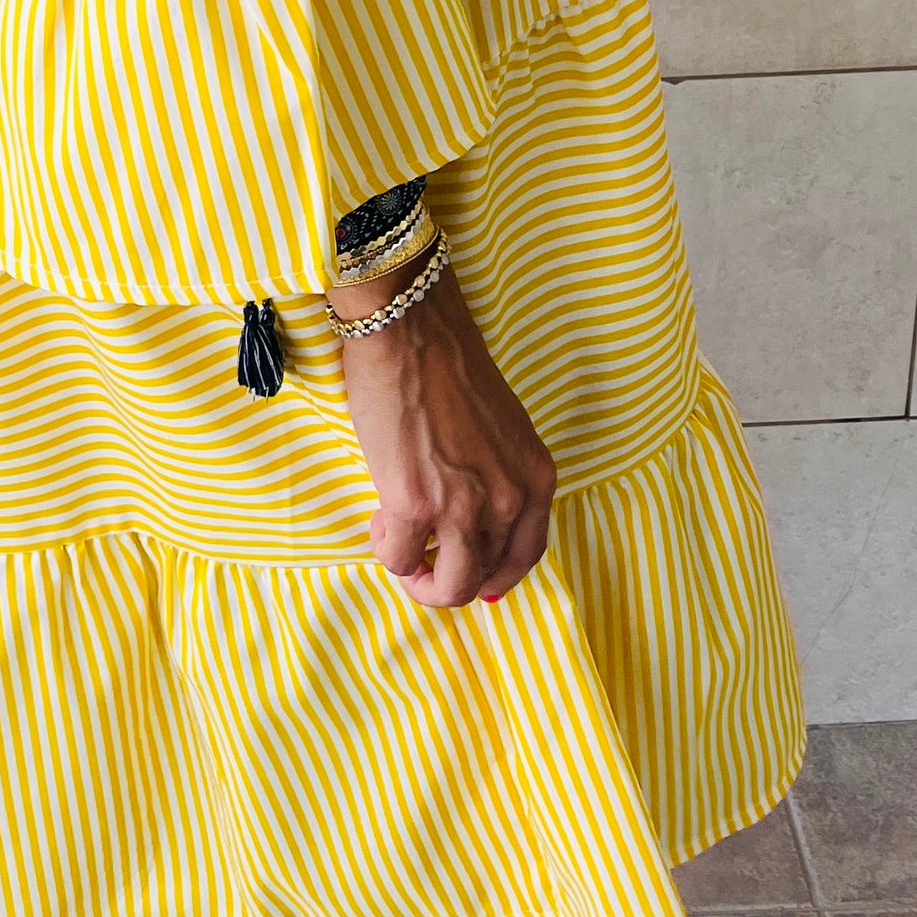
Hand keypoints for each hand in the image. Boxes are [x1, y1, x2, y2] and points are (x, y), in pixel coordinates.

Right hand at [329, 257, 556, 609]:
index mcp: (536, 477)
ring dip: (416, 575)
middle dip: (447, 578)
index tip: (479, 584)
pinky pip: (400, 558)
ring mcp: (465, 508)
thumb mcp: (499, 429)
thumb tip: (467, 513)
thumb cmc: (446, 364)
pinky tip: (380, 517)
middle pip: (484, 577)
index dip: (498, 577)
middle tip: (419, 558)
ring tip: (397, 541)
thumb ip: (495, 473)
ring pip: (448, 586)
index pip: (527, 554)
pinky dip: (387, 548)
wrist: (410, 330)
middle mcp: (510, 499)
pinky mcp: (416, 506)